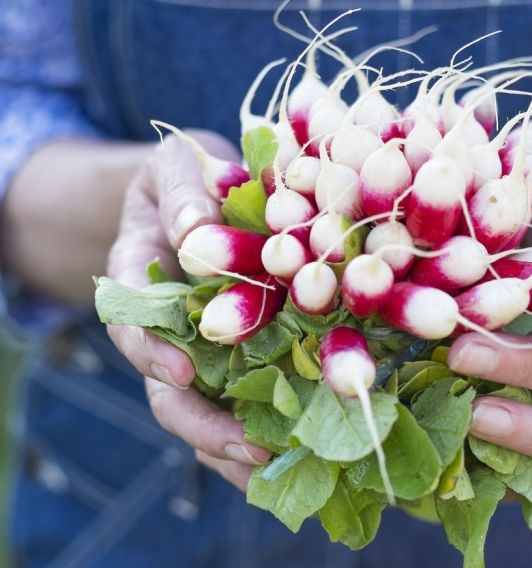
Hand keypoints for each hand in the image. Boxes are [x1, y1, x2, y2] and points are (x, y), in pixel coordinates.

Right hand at [106, 130, 269, 490]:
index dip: (151, 352)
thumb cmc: (189, 174)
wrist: (209, 189)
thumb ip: (181, 193)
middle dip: (201, 424)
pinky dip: (266, 429)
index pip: (132, 326)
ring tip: (276, 467)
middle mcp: (168, 327)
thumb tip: (193, 230)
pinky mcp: (245, 354)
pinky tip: (298, 455)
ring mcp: (203, 347)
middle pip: (168, 390)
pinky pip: (248, 399)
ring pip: (208, 408)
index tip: (180, 372)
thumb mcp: (176, 164)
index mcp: (138, 282)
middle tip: (243, 447)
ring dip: (235, 444)